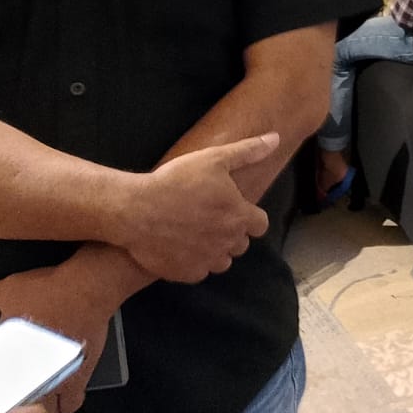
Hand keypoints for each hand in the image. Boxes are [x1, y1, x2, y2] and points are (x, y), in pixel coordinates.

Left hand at [0, 264, 112, 412]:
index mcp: (11, 357)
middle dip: (19, 399)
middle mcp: (36, 373)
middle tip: (17, 388)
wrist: (88, 287)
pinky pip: (73, 401)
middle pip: (21, 404)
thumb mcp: (8, 288)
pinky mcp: (82, 374)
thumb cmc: (52, 290)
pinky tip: (64, 387)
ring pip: (46, 410)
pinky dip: (69, 398)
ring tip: (39, 392)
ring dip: (42, 403)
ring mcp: (59, 377)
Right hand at [115, 133, 279, 283]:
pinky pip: (199, 271)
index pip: (260, 225)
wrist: (136, 210)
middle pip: (241, 244)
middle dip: (231, 233)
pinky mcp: (186, 273)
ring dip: (215, 250)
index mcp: (238, 216)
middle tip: (209, 218)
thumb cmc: (176, 181)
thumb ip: (248, 151)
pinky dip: (194, 262)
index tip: (233, 209)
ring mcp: (207, 260)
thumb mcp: (214, 158)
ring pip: (222, 261)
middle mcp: (227, 242)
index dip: (249, 217)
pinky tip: (180, 246)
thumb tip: (275, 139)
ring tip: (195, 233)